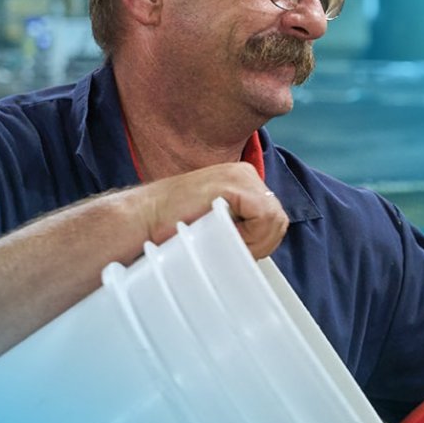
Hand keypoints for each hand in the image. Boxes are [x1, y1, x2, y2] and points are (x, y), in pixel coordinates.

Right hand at [128, 162, 287, 259]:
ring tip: (224, 239)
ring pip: (274, 219)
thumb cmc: (174, 226)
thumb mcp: (219, 226)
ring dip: (253, 239)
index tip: (236, 248)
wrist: (144, 217)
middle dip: (260, 242)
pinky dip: (248, 233)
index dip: (261, 241)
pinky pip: (263, 215)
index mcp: (244, 183)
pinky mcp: (234, 182)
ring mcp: (241, 175)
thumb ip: (242, 230)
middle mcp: (246, 174)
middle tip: (231, 246)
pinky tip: (223, 232)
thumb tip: (264, 248)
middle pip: (278, 219)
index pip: (274, 219)